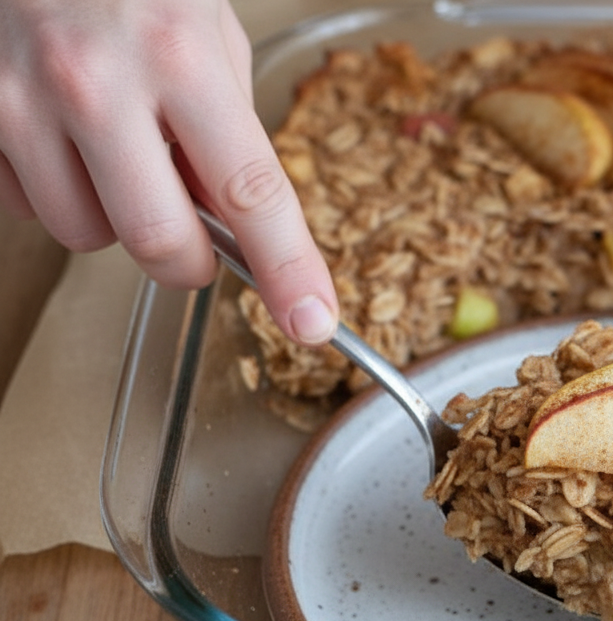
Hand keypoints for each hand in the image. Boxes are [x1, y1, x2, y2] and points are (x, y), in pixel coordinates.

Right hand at [0, 0, 338, 346]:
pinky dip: (55, 191)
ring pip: (86, 236)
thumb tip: (237, 222)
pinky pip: (26, 208)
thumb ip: (229, 129)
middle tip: (196, 239)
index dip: (288, 268)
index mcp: (180, 58)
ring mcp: (21, 103)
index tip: (310, 320)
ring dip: (114, 218)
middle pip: (159, 242)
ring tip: (113, 153)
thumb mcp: (206, 33)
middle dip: (188, 262)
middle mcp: (98, 84)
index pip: (251, 193)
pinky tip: (62, 138)